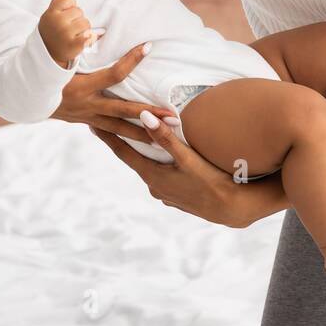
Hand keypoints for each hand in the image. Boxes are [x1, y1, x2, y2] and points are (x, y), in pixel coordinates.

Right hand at [39, 0, 93, 67]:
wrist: (47, 54)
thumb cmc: (51, 32)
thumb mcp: (49, 16)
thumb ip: (58, 3)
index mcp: (51, 13)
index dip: (70, 6)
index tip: (65, 14)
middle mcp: (57, 22)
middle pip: (79, 11)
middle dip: (76, 18)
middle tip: (68, 28)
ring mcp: (65, 33)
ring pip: (86, 23)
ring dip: (83, 29)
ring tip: (74, 35)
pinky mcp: (74, 45)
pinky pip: (90, 35)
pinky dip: (90, 38)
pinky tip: (84, 40)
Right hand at [52, 42, 174, 144]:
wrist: (25, 95)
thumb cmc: (44, 70)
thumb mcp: (60, 58)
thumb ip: (80, 47)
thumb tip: (101, 31)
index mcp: (81, 86)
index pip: (114, 74)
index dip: (131, 60)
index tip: (148, 47)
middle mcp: (87, 105)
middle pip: (124, 111)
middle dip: (150, 115)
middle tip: (173, 116)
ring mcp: (87, 117)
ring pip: (120, 129)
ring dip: (143, 133)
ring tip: (165, 138)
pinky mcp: (87, 123)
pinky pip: (110, 133)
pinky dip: (125, 138)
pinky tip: (141, 142)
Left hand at [87, 111, 287, 228]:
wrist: (232, 209)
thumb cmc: (211, 182)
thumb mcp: (188, 159)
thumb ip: (165, 138)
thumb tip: (142, 116)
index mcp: (153, 177)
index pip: (124, 152)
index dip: (108, 137)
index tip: (93, 124)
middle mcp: (155, 187)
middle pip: (135, 159)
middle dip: (125, 143)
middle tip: (112, 125)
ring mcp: (166, 194)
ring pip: (150, 168)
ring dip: (145, 154)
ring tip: (138, 138)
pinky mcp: (177, 196)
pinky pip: (162, 175)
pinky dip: (159, 164)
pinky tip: (164, 159)